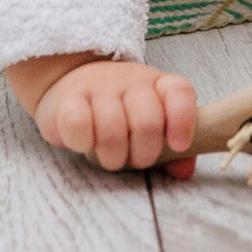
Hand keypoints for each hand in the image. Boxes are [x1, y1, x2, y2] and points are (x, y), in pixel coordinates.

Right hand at [7, 53, 199, 177]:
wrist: (71, 86)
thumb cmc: (119, 112)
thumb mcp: (150, 123)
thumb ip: (172, 148)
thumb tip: (183, 170)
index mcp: (158, 85)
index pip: (180, 92)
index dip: (183, 121)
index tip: (178, 145)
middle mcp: (131, 81)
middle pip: (147, 122)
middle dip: (143, 153)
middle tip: (134, 158)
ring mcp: (99, 87)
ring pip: (113, 129)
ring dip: (113, 156)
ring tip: (110, 156)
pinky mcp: (69, 99)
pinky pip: (78, 125)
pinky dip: (83, 143)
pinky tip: (85, 143)